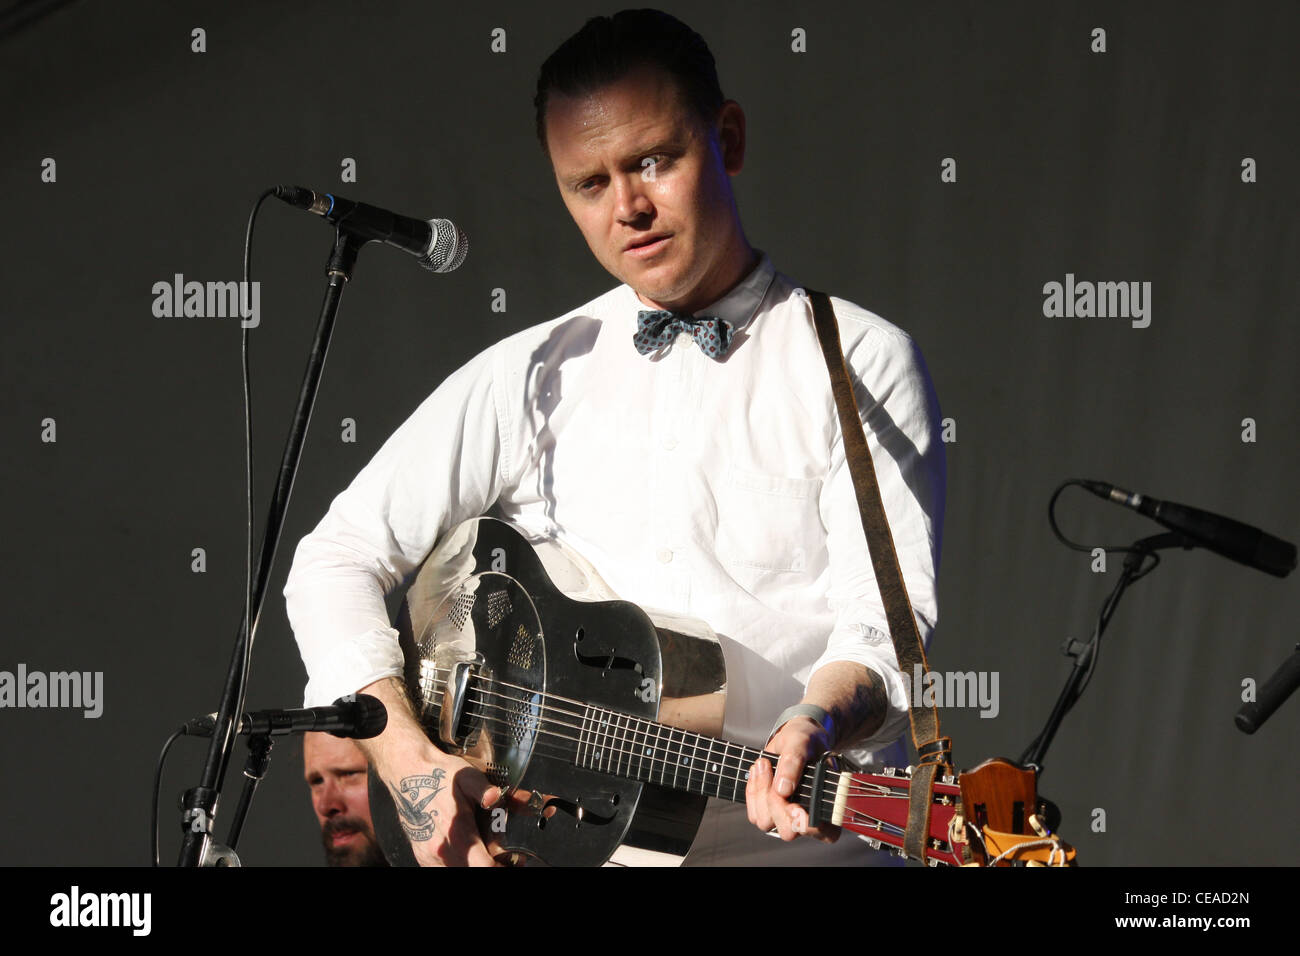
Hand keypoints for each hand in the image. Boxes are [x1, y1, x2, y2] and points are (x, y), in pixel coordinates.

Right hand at [383, 751, 503, 866]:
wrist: (408, 773)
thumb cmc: (439, 775)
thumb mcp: (467, 776)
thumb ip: (485, 790)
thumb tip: (495, 797)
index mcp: (457, 833)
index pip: (485, 867)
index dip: (503, 866)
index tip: (515, 861)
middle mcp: (441, 851)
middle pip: (473, 872)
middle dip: (492, 866)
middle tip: (506, 858)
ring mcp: (429, 857)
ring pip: (457, 871)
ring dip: (475, 865)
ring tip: (488, 854)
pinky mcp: (422, 857)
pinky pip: (445, 869)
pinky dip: (460, 864)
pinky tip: (469, 853)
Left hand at [744, 716, 839, 842]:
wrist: (792, 739)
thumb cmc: (805, 741)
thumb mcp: (801, 741)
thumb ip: (794, 761)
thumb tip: (783, 790)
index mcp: (828, 805)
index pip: (821, 832)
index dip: (804, 822)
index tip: (794, 804)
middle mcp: (808, 817)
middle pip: (788, 831)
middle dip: (774, 803)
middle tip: (770, 768)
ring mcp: (787, 817)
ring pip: (766, 823)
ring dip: (759, 792)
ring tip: (763, 763)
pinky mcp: (770, 812)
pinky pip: (754, 814)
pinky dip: (752, 791)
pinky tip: (758, 771)